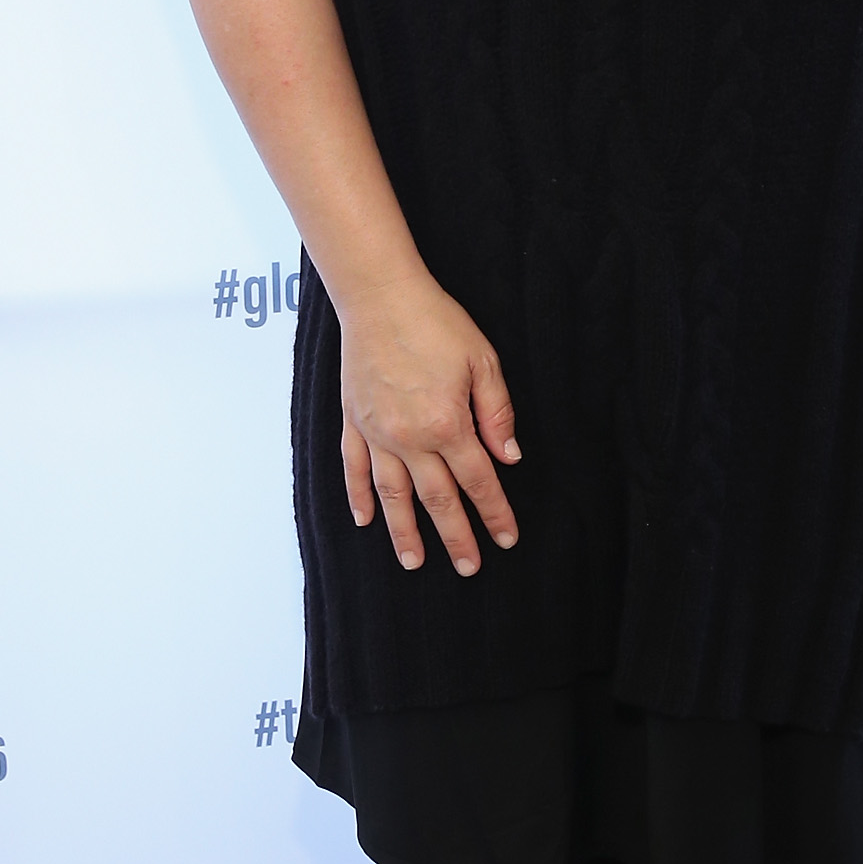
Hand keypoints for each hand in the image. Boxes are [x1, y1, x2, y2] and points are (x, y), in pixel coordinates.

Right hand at [339, 274, 520, 575]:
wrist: (380, 296)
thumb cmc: (436, 322)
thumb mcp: (483, 361)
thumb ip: (496, 413)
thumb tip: (509, 457)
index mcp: (447, 424)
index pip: (478, 481)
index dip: (494, 512)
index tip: (506, 538)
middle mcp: (410, 438)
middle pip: (437, 499)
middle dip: (455, 537)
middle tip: (469, 567)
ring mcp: (377, 433)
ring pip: (392, 495)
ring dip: (404, 532)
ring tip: (414, 562)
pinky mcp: (353, 421)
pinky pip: (354, 468)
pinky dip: (359, 497)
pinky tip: (365, 520)